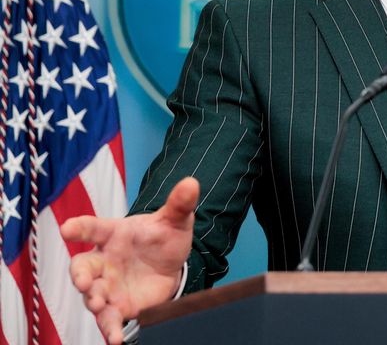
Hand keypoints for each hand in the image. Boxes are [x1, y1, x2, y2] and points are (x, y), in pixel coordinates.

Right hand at [60, 177, 198, 344]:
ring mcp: (107, 285)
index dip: (79, 227)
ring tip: (98, 305)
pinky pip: (109, 320)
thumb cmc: (163, 236)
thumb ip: (180, 203)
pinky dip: (110, 330)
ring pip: (91, 295)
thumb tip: (192, 183)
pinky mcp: (118, 306)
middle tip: (82, 281)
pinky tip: (116, 339)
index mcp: (113, 234)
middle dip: (79, 275)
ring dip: (92, 301)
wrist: (169, 263)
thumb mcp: (175, 219)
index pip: (93, 227)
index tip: (67, 228)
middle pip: (82, 266)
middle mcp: (104, 261)